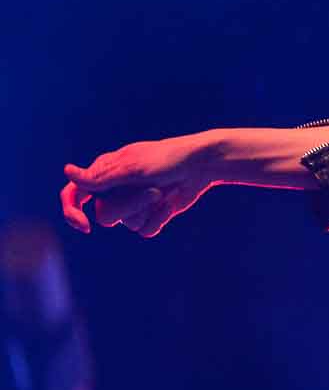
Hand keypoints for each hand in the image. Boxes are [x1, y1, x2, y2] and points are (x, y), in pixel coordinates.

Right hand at [60, 134, 219, 237]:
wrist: (201, 165)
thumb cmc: (167, 159)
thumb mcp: (132, 167)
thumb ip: (100, 177)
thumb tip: (67, 172)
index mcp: (103, 172)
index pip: (74, 194)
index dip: (72, 212)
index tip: (84, 226)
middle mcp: (114, 189)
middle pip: (105, 216)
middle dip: (129, 206)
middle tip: (152, 189)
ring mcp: (133, 203)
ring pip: (127, 223)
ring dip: (147, 209)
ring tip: (162, 191)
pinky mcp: (150, 214)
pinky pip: (144, 230)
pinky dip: (159, 218)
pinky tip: (170, 202)